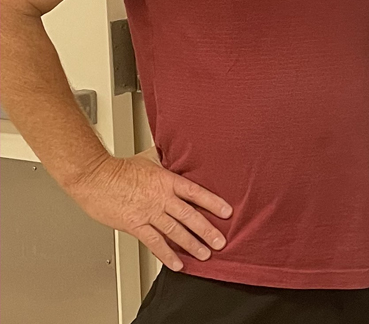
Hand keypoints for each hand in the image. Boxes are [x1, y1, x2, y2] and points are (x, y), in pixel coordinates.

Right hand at [64, 153, 231, 270]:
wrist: (94, 177)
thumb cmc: (117, 168)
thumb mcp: (149, 159)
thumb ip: (165, 161)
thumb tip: (175, 153)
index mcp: (166, 181)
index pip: (196, 192)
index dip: (213, 202)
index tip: (227, 212)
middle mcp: (161, 198)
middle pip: (190, 216)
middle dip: (207, 230)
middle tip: (220, 241)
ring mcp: (149, 213)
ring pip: (176, 231)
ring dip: (192, 245)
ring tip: (205, 255)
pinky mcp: (135, 225)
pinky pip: (154, 242)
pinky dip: (167, 254)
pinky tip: (177, 263)